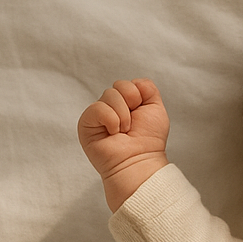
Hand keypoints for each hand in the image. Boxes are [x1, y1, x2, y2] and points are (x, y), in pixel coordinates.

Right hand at [77, 77, 170, 210]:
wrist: (140, 160)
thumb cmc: (149, 140)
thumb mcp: (156, 109)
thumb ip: (148, 89)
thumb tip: (135, 82)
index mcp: (126, 103)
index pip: (128, 83)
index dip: (139, 95)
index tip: (141, 112)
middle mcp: (110, 106)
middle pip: (119, 86)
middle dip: (132, 104)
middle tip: (132, 124)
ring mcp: (98, 114)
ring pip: (109, 95)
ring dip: (124, 115)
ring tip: (124, 131)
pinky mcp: (86, 122)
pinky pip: (98, 108)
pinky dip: (111, 120)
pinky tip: (113, 133)